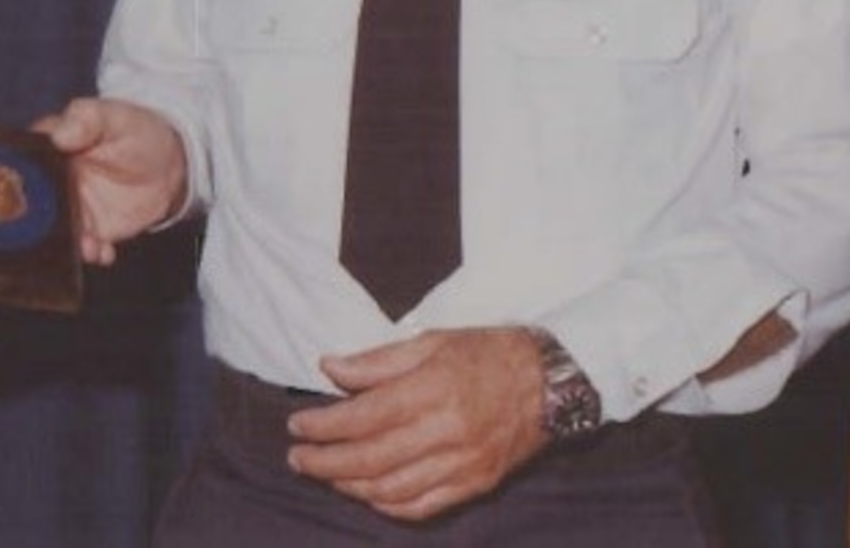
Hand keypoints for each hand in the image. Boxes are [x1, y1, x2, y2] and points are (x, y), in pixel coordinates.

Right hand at [34, 97, 187, 264]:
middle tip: (62, 224)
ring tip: (87, 244)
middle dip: (42, 221)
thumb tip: (59, 134)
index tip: (31, 189)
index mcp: (49, 148)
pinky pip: (85, 246)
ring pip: (57, 231)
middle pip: (36, 204)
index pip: (23, 162)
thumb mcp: (114, 117)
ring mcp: (71, 208)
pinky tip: (104, 250)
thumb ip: (87, 119)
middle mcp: (53, 182)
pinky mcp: (91, 229)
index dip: (22, 177)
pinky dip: (92, 252)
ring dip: (68, 242)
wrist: (169, 163)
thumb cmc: (136, 130)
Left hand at [289, 327, 545, 520]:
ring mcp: (464, 464)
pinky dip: (389, 505)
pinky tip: (368, 494)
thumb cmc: (487, 353)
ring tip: (325, 474)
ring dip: (351, 486)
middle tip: (297, 457)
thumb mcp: (431, 341)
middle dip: (326, 462)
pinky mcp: (477, 484)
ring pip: (393, 489)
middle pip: (371, 458)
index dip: (324, 426)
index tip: (297, 426)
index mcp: (433, 390)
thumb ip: (377, 361)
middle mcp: (447, 432)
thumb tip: (328, 367)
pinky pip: (424, 506)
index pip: (363, 417)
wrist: (552, 382)